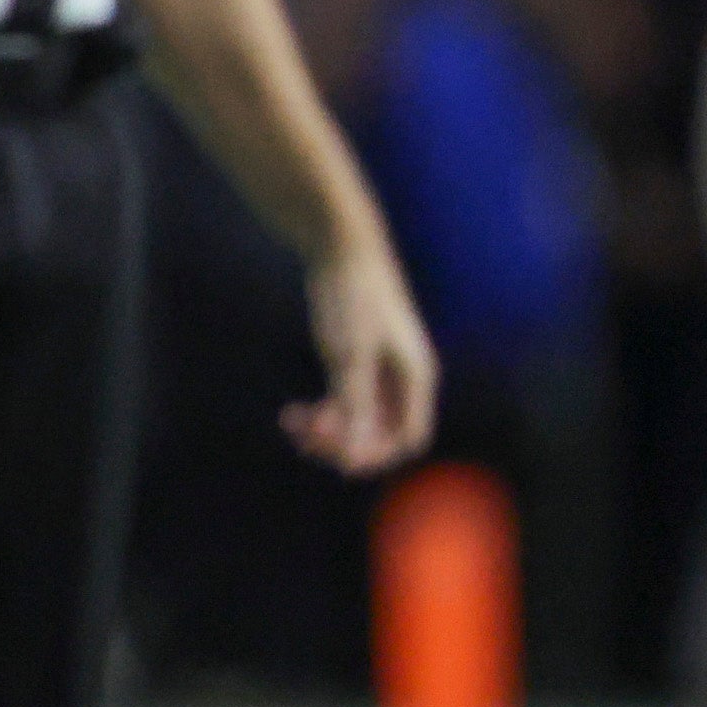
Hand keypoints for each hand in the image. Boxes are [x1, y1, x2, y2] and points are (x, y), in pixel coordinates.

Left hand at [282, 244, 439, 475]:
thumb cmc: (352, 297)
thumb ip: (355, 404)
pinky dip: (321, 413)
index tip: (338, 459)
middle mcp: (402, 379)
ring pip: (359, 421)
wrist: (341, 247)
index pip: (407, 437)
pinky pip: (343, 402)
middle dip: (345, 441)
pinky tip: (291, 414)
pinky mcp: (354, 361)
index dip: (377, 454)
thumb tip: (356, 455)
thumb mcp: (350, 354)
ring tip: (291, 423)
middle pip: (381, 434)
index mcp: (416, 377)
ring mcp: (378, 371)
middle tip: (304, 439)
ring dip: (327, 430)